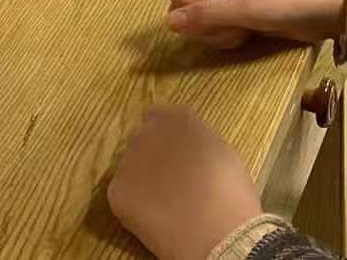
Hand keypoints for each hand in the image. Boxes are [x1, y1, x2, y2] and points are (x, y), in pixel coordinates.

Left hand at [108, 106, 262, 259]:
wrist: (217, 231)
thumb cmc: (230, 192)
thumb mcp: (221, 151)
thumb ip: (197, 138)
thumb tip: (187, 144)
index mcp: (177, 118)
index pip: (159, 115)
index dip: (165, 135)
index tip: (173, 152)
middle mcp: (147, 131)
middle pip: (142, 139)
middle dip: (152, 155)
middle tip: (169, 179)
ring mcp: (128, 160)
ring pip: (131, 166)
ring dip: (142, 177)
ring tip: (163, 201)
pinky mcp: (117, 190)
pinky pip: (122, 193)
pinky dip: (134, 204)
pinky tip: (154, 217)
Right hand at [161, 0, 345, 49]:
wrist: (324, 11)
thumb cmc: (285, 0)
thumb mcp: (244, 8)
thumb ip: (205, 15)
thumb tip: (167, 23)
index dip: (183, 4)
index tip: (206, 15)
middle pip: (183, 5)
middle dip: (204, 23)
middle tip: (230, 25)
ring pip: (198, 21)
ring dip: (217, 32)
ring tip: (243, 30)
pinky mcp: (235, 14)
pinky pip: (214, 29)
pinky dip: (226, 36)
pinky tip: (247, 34)